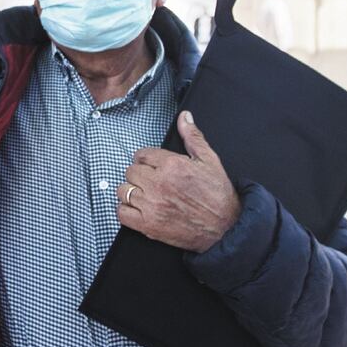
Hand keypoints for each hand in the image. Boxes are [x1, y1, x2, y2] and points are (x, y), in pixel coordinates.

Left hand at [116, 111, 240, 252]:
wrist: (226, 228)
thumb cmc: (218, 196)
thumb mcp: (209, 160)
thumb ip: (193, 137)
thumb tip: (184, 118)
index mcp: (172, 165)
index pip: (141, 155)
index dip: (146, 159)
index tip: (152, 166)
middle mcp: (159, 184)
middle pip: (130, 171)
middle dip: (139, 174)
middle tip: (151, 181)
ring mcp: (151, 205)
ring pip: (123, 190)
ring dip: (131, 191)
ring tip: (145, 194)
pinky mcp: (148, 226)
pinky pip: (121, 213)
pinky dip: (126, 211)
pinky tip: (137, 209)